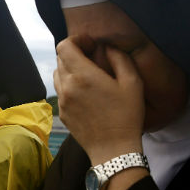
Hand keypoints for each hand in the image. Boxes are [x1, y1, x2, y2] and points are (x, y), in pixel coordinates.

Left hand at [54, 35, 144, 164]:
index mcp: (83, 76)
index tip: (90, 45)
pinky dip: (69, 85)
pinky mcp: (62, 112)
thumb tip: (106, 47)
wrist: (113, 149)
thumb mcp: (132, 83)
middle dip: (74, 54)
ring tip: (88, 75)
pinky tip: (86, 92)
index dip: (76, 40)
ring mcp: (62, 101)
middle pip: (60, 59)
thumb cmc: (126, 116)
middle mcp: (67, 86)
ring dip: (70, 69)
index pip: (64, 46)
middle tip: (92, 58)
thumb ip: (118, 58)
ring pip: (57, 74)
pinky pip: (60, 91)